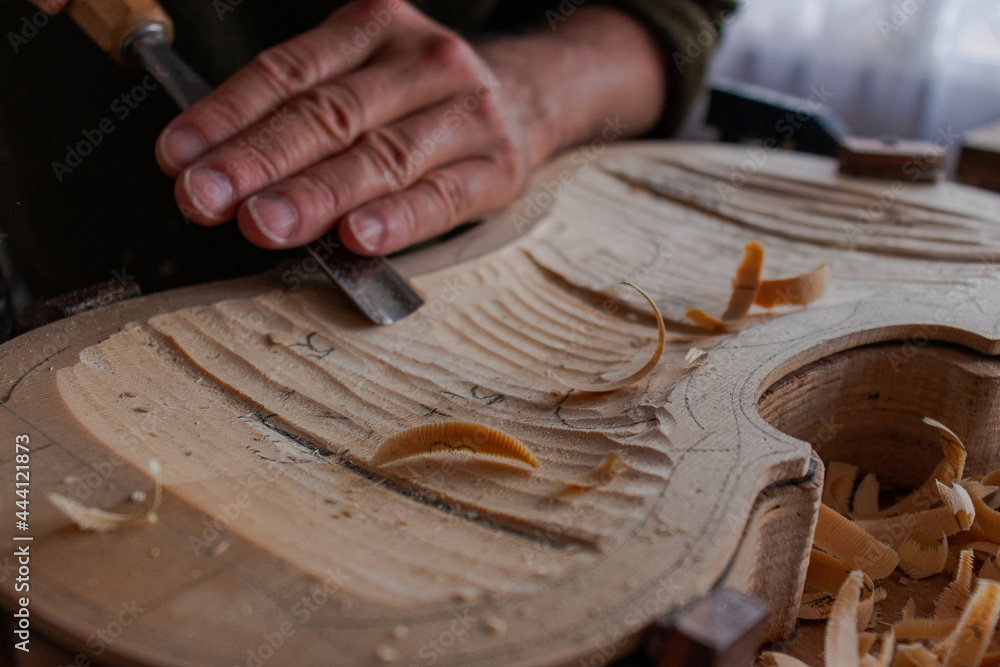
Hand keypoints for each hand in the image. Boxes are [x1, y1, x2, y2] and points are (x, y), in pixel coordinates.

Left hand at [156, 0, 666, 254]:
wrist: (531, 95)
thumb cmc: (422, 99)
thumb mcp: (365, 76)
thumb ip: (304, 113)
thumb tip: (220, 172)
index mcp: (374, 27)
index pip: (288, 71)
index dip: (228, 115)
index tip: (179, 158)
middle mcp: (421, 60)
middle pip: (329, 113)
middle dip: (259, 160)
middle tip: (206, 197)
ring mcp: (465, 111)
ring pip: (379, 156)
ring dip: (315, 194)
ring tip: (264, 223)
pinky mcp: (497, 165)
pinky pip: (443, 195)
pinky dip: (399, 218)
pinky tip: (359, 235)